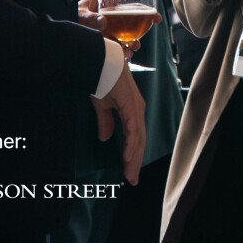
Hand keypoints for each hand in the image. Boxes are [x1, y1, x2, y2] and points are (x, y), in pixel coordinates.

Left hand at [78, 0, 161, 58]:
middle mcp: (111, 12)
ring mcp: (112, 26)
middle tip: (156, 20)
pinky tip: (125, 55)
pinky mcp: (110, 38)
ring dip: (136, 39)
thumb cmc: (70, 19)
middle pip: (133, 10)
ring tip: (135, 47)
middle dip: (147, 15)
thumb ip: (89, 18)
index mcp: (104, 0)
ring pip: (130, 30)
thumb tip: (103, 22)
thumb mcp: (79, 16)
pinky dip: (126, 50)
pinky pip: (122, 43)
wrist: (64, 39)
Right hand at [91, 66, 145, 184]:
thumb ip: (106, 122)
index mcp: (133, 111)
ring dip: (134, 157)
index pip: (136, 138)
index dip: (133, 156)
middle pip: (140, 141)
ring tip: (130, 174)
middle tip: (132, 180)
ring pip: (138, 138)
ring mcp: (136, 108)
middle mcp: (138, 111)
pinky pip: (133, 129)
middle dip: (136, 162)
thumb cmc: (103, 80)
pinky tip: (128, 157)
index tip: (129, 173)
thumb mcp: (103, 106)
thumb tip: (105, 139)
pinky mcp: (131, 106)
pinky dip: (131, 144)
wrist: (102, 62)